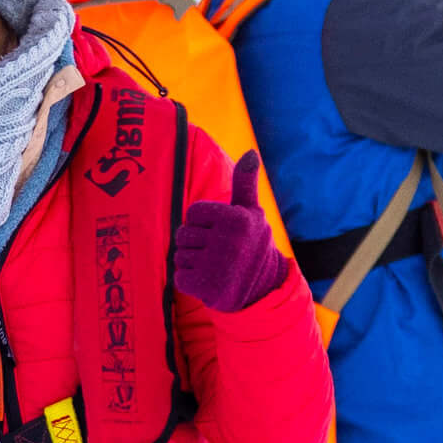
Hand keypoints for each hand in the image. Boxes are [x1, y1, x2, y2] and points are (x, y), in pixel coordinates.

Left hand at [173, 152, 289, 312]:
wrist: (263, 290)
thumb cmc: (251, 244)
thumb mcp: (252, 212)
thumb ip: (245, 183)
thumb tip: (251, 153)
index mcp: (236, 218)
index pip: (193, 212)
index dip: (201, 223)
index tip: (219, 232)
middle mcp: (227, 240)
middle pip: (183, 234)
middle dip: (195, 243)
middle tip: (217, 253)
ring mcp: (215, 264)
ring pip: (180, 255)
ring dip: (191, 263)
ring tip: (214, 267)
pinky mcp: (204, 285)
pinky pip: (179, 276)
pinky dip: (189, 281)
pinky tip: (208, 281)